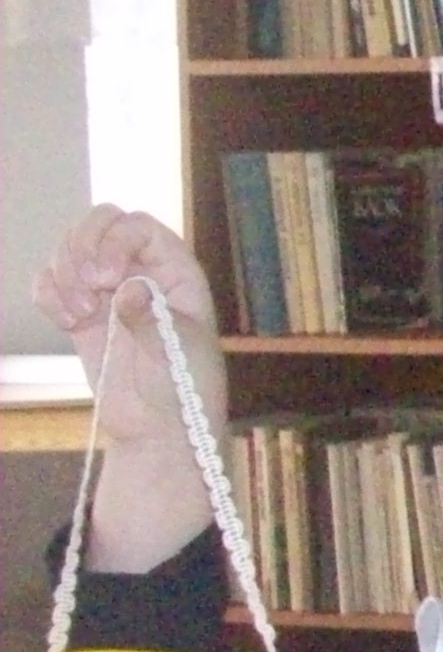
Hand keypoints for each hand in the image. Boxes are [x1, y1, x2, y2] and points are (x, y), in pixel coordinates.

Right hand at [34, 207, 225, 569]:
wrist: (158, 428)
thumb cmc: (184, 388)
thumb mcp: (177, 352)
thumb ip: (151, 318)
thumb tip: (128, 289)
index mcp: (176, 272)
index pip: (138, 226)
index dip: (116, 240)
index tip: (108, 279)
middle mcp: (141, 272)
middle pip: (99, 223)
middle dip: (82, 246)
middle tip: (89, 288)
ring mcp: (108, 291)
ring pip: (70, 249)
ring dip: (63, 274)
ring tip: (80, 315)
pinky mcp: (81, 313)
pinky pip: (50, 282)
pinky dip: (48, 294)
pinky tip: (68, 321)